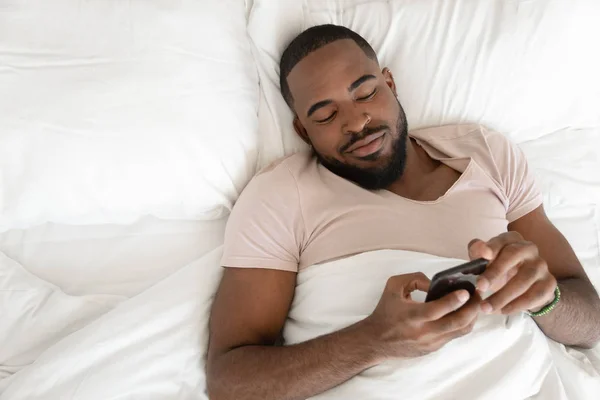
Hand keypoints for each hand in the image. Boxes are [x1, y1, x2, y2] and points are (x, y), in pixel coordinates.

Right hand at [365, 272, 480, 357]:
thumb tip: (436, 282)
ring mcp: (430, 343)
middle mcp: (423, 332)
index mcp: (412, 316)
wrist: (375, 340)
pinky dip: (462, 323)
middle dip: (472, 308)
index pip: (438, 309)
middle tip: (479, 294)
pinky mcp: (434, 349)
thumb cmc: (385, 311)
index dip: (455, 300)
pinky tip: (465, 313)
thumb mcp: (393, 286)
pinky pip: (454, 335)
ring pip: (460, 331)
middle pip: (456, 323)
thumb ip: (415, 279)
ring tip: (476, 303)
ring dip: (472, 316)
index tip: (467, 291)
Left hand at [468, 231, 556, 314]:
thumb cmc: (497, 268)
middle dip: (495, 273)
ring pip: (524, 280)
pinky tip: (503, 310)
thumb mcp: (484, 259)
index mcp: (511, 240)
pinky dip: (517, 305)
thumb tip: (482, 249)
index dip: (493, 246)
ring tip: (486, 307)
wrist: (523, 286)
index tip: (484, 256)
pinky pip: (535, 295)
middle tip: (480, 287)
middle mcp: (529, 249)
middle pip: (513, 256)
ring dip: (503, 296)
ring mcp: (541, 266)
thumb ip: (478, 251)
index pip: (502, 240)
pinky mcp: (549, 283)